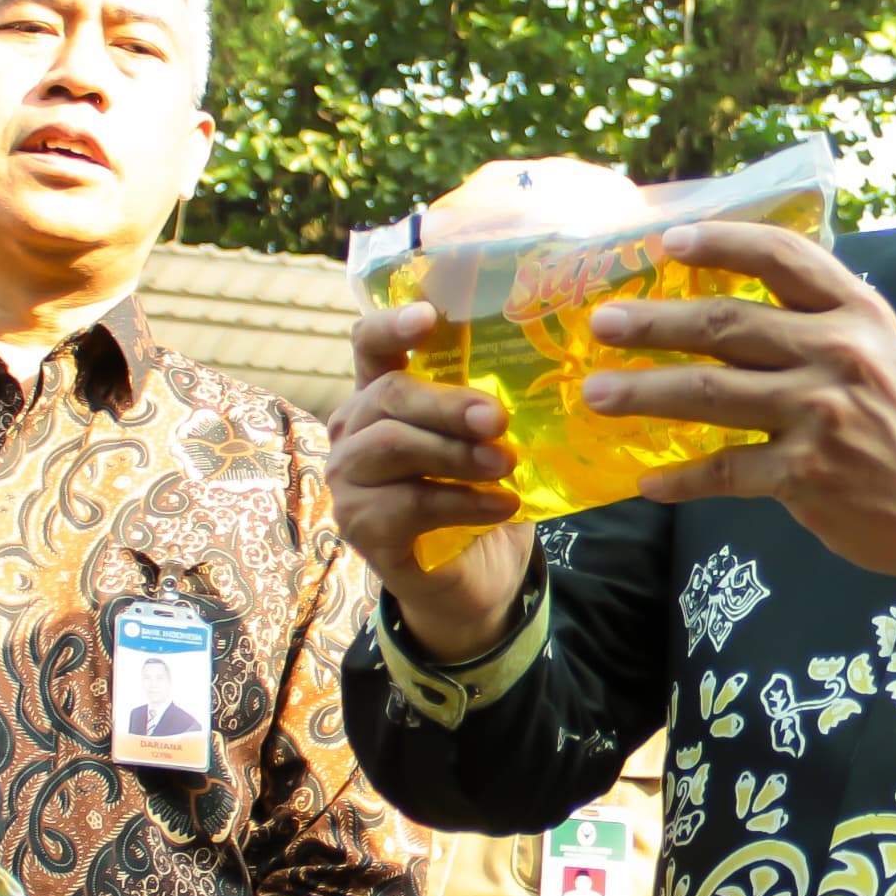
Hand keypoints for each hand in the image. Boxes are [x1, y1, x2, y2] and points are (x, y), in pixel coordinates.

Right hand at [328, 299, 538, 659]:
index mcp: (382, 394)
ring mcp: (349, 479)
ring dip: (457, 454)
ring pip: (394, 446)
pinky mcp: (361, 526)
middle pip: (391, 395)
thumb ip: (492, 407)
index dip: (392, 324)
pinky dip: (463, 501)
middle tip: (499, 419)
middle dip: (449, 404)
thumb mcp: (487, 443)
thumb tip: (546, 366)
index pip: (370, 344)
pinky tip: (503, 505)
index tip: (429, 316)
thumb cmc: (479, 495)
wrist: (475, 579)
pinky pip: (410, 503)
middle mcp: (353, 429)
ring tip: (507, 465)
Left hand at [585, 222, 895, 613]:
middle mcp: (839, 353)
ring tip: (597, 394)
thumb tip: (735, 306)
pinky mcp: (806, 475)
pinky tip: (648, 481)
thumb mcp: (882, 353)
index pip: (781, 257)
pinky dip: (681, 479)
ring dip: (643, 394)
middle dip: (654, 323)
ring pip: (709, 395)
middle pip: (726, 325)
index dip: (721, 242)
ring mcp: (821, 415)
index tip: (670, 241)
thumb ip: (821, 323)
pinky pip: (724, 470)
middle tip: (602, 323)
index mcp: (858, 313)